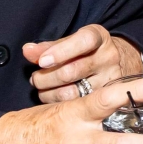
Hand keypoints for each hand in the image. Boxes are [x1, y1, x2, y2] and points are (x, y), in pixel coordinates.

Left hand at [26, 24, 142, 103]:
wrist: (115, 63)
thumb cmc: (85, 51)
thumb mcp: (70, 42)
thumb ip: (48, 47)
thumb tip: (27, 50)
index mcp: (99, 37)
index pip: (83, 41)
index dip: (61, 51)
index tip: (42, 62)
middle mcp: (109, 57)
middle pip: (72, 71)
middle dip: (46, 76)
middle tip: (35, 78)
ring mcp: (110, 80)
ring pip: (72, 92)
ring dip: (48, 92)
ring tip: (41, 88)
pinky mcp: (106, 100)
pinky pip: (76, 106)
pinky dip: (57, 103)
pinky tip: (51, 97)